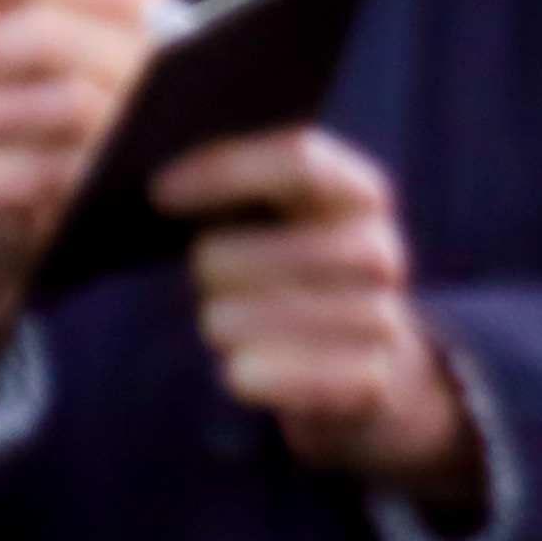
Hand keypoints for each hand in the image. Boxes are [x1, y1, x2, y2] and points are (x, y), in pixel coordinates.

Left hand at [164, 126, 479, 507]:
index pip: (301, 159)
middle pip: (244, 249)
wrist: (367, 363)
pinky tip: (241, 368)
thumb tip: (167, 180)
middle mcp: (379, 250)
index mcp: (359, 194)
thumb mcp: (282, 220)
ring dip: (222, 323)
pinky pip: (272, 376)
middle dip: (210, 266)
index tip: (160, 190)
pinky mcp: (365, 382)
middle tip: (208, 278)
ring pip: (250, 317)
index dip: (224, 169)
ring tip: (226, 324)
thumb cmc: (293, 277)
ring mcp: (380, 318)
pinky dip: (246, 373)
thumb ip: (241, 189)